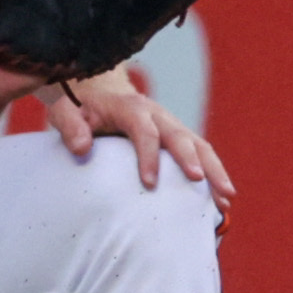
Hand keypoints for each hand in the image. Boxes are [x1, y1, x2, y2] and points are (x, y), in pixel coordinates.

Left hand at [37, 63, 234, 210]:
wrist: (97, 91)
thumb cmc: (79, 107)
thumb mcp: (66, 112)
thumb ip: (70, 127)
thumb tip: (82, 149)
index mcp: (131, 107)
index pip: (144, 130)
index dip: (148, 155)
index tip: (149, 183)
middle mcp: (158, 114)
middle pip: (180, 136)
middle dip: (192, 159)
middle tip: (199, 182)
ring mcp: (172, 125)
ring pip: (200, 145)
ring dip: (214, 170)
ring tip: (226, 197)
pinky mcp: (178, 138)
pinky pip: (201, 154)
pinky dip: (213, 174)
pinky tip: (222, 200)